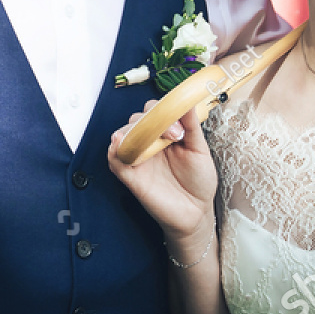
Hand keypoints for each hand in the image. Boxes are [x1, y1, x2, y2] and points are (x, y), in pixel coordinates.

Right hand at [107, 100, 215, 251]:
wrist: (197, 213)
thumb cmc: (199, 181)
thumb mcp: (200, 150)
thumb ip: (192, 126)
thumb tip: (188, 101)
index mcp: (165, 134)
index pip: (154, 111)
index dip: (163, 110)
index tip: (181, 124)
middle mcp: (149, 143)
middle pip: (137, 119)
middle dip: (151, 120)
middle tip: (174, 135)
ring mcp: (139, 158)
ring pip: (123, 135)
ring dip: (134, 131)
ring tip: (152, 141)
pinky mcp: (130, 176)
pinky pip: (115, 159)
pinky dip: (114, 150)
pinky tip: (120, 144)